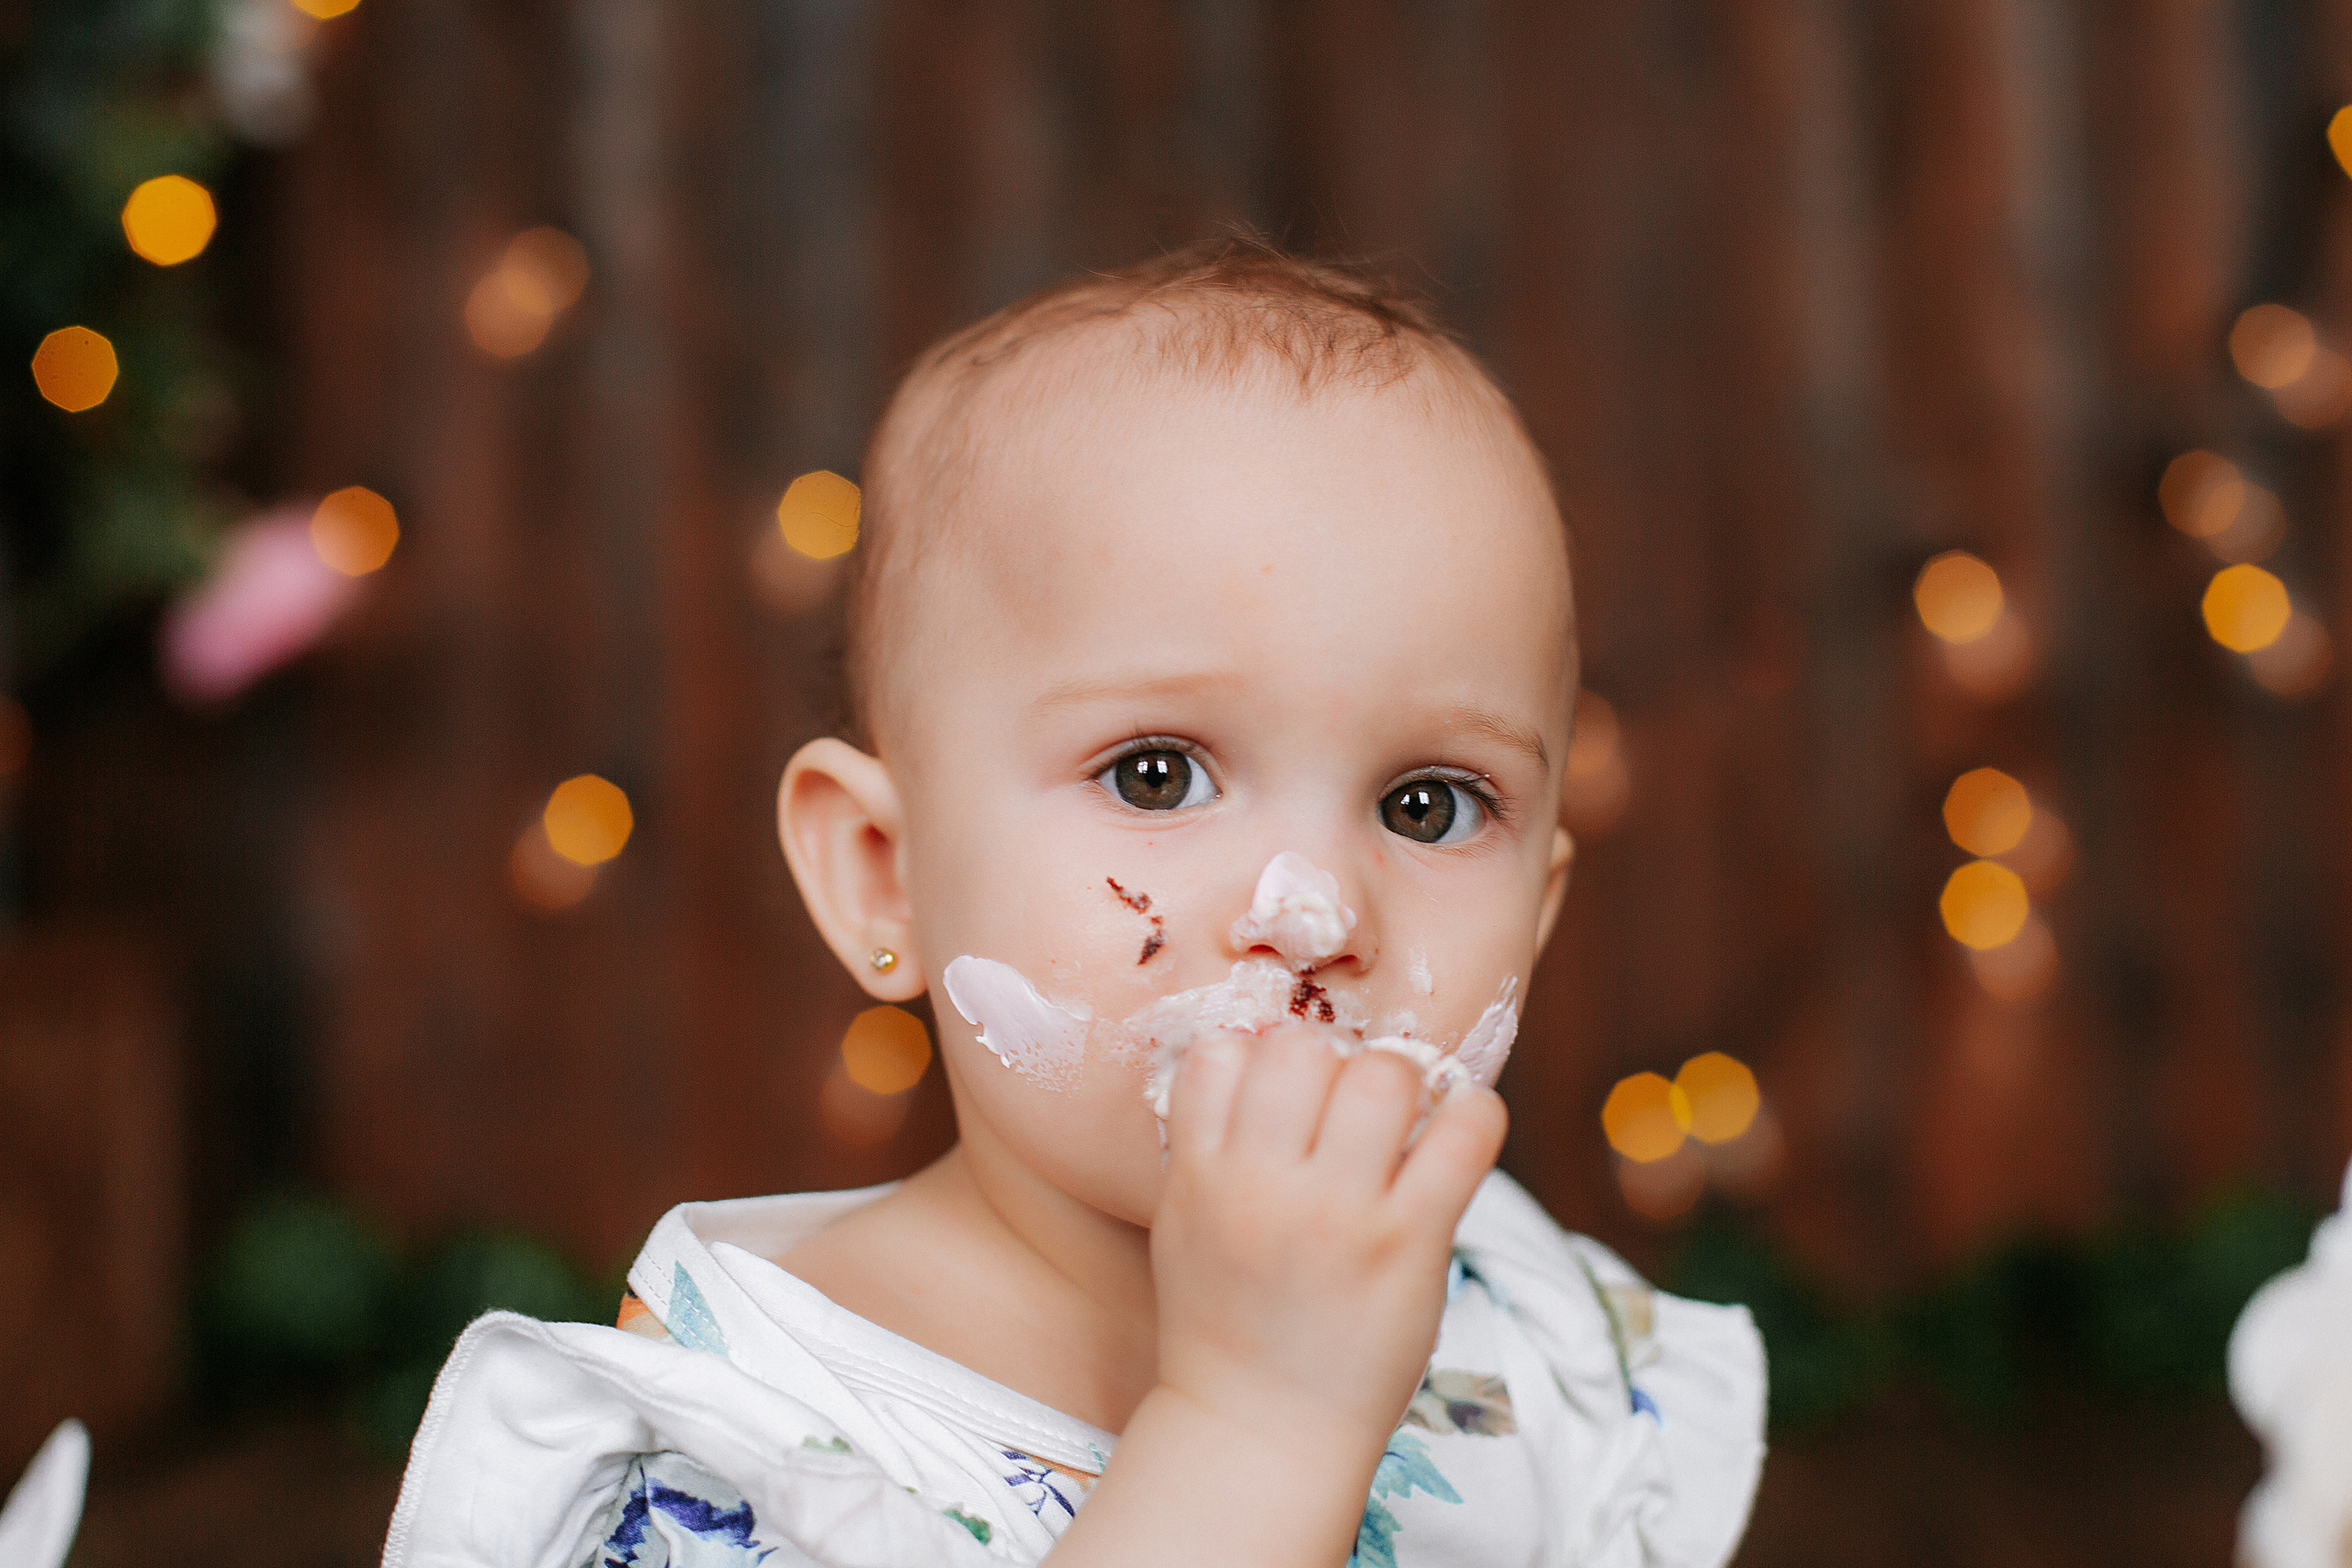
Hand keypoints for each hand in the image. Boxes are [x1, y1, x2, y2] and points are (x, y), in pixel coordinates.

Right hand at [1151, 1025, 1506, 1456]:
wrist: (1261, 1433)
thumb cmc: (1228, 1321)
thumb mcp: (1187, 1222)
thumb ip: (1210, 1141)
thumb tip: (1255, 1050)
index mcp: (1200, 1175)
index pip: (1221, 1052)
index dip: (1260, 1058)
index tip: (1286, 1094)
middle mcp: (1263, 1187)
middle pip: (1301, 1047)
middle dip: (1331, 1063)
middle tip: (1347, 1110)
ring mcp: (1340, 1215)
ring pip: (1382, 1074)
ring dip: (1398, 1084)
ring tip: (1398, 1127)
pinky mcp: (1411, 1243)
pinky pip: (1464, 1133)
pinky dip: (1472, 1116)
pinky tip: (1457, 1135)